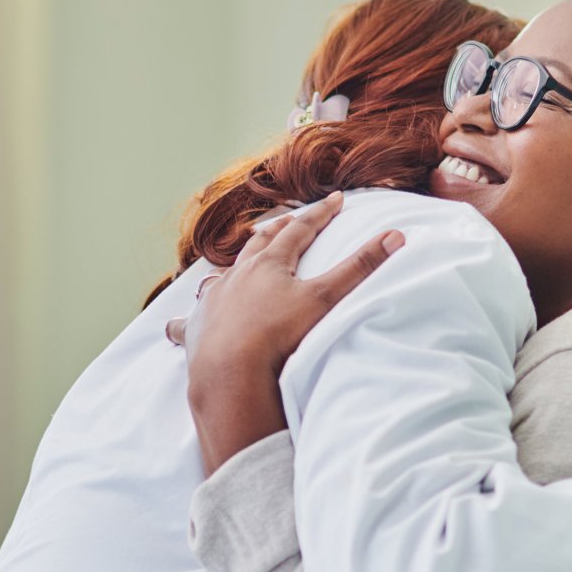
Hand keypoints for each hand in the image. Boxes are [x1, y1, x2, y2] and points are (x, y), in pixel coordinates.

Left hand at [167, 191, 405, 472]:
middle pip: (259, 245)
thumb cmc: (279, 334)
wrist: (231, 370)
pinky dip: (183, 321)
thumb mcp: (325, 299)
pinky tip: (174, 325)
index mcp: (270, 264)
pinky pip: (186, 323)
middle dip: (276, 232)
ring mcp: (213, 301)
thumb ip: (360, 267)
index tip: (335, 200)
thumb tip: (396, 235)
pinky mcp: (195, 330)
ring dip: (233, 268)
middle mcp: (237, 276)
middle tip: (286, 223)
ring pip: (222, 276)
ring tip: (236, 265)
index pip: (300, 230)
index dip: (319, 214)